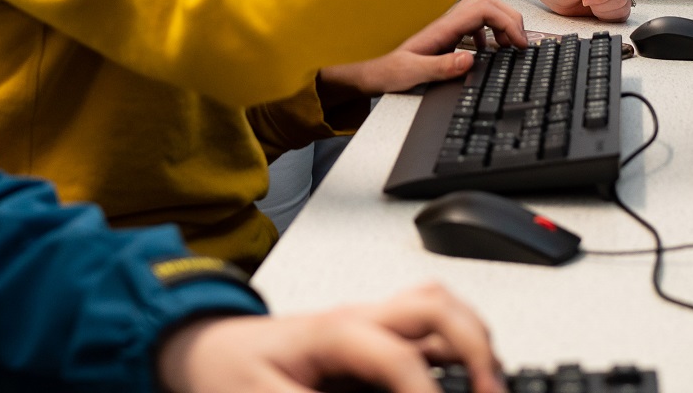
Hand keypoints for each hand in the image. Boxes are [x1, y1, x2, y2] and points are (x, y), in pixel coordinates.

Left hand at [158, 282, 503, 392]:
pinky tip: (464, 377)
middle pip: (434, 307)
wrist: (202, 348)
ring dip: (473, 340)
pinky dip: (458, 344)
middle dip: (473, 349)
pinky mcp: (372, 336)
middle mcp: (358, 317)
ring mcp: (368, 321)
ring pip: (439, 307)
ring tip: (490, 386)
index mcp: (331, 331)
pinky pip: (429, 324)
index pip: (396, 355)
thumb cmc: (226, 373)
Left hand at [320, 0, 527, 95]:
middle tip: (520, 45)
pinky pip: (470, 22)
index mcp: (440, 25)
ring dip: (499, 26)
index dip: (507, 21)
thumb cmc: (377, 68)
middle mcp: (443, 18)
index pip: (484, 8)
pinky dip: (485, 33)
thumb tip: (470, 59)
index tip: (519, 43)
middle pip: (487, 4)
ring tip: (507, 48)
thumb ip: (440, 66)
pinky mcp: (439, 30)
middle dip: (510, 21)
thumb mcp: (409, 73)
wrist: (354, 66)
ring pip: (481, 11)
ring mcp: (441, 23)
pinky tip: (481, 51)